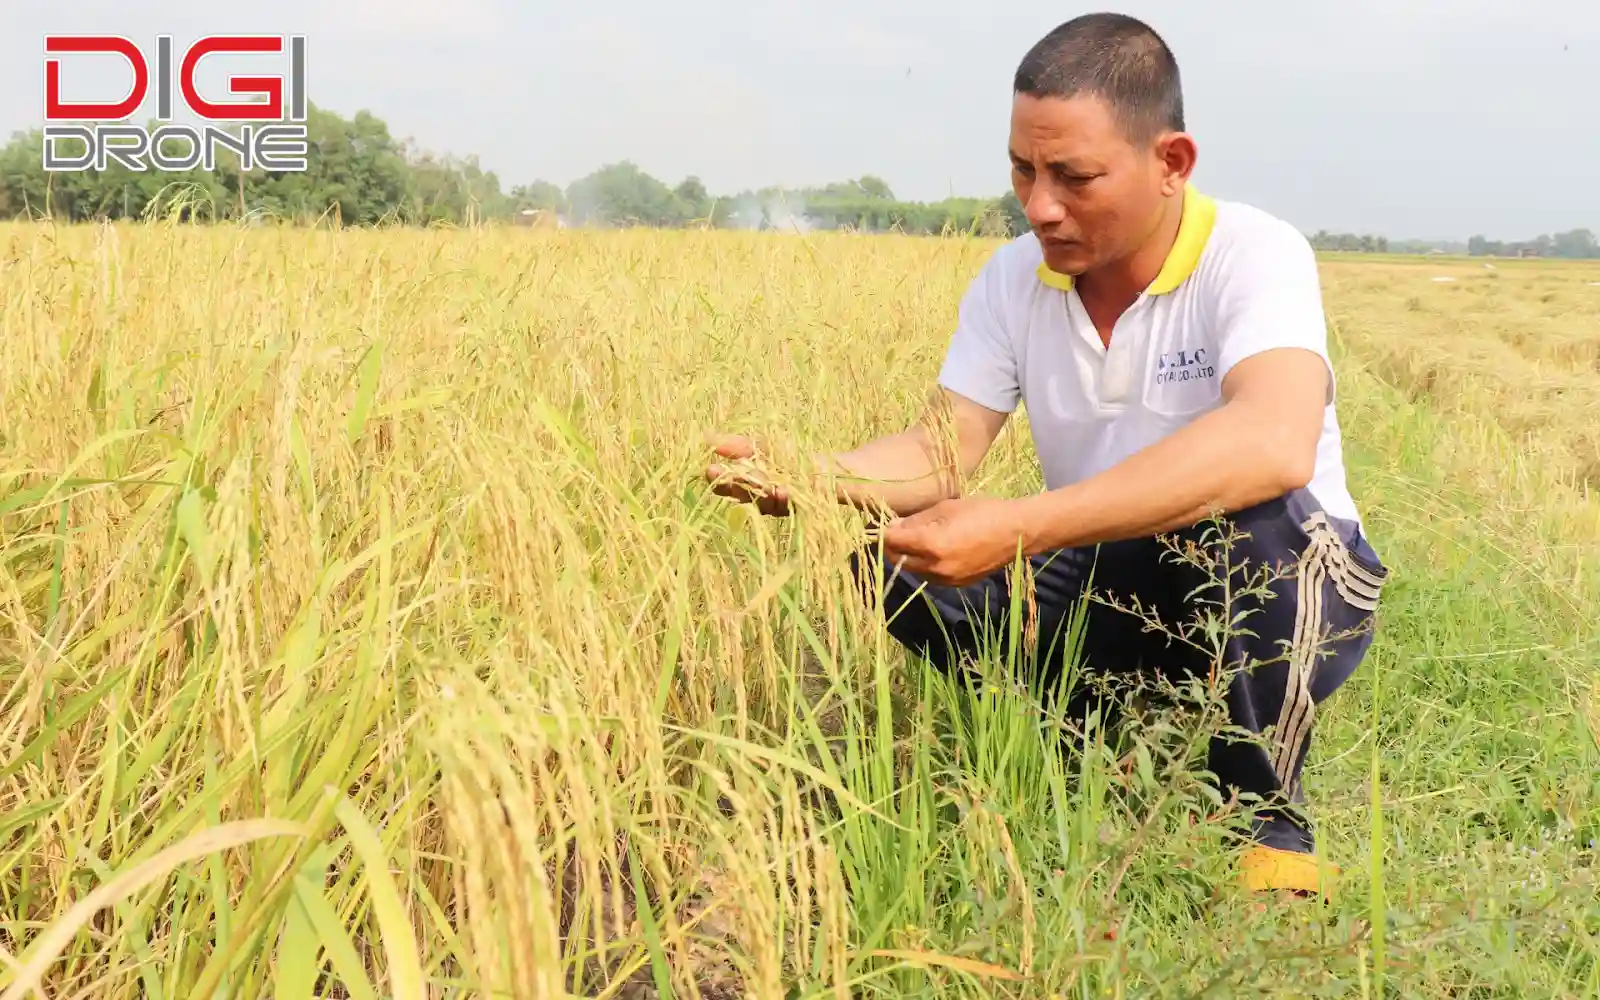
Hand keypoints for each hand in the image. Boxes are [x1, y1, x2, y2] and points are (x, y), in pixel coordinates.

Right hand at [704, 433, 790, 516]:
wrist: (827, 470)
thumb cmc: (791, 457)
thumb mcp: (763, 446)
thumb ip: (737, 445)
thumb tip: (706, 436)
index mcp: (746, 483)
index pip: (727, 484)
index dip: (718, 479)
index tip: (711, 469)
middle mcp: (757, 498)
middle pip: (743, 495)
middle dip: (736, 485)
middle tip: (731, 476)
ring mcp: (776, 506)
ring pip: (762, 503)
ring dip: (760, 492)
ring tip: (761, 480)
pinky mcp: (795, 511)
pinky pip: (786, 507)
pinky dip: (783, 498)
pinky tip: (783, 489)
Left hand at [879, 496, 1029, 586]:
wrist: (1016, 532)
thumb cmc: (982, 512)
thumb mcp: (946, 508)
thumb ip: (916, 519)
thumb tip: (893, 525)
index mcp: (930, 545)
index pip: (892, 542)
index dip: (881, 533)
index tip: (878, 525)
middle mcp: (935, 567)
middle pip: (899, 559)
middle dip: (892, 546)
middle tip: (893, 531)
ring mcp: (946, 579)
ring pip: (914, 570)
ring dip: (908, 556)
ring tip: (913, 539)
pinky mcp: (957, 584)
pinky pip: (931, 575)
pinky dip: (925, 564)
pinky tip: (933, 550)